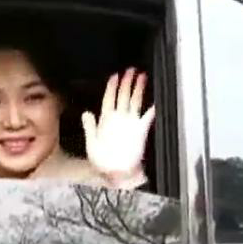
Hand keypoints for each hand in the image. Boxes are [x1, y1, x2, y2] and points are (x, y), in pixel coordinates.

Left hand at [81, 67, 154, 187]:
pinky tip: (156, 102)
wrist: (115, 173)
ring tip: (142, 77)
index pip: (109, 98)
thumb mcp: (91, 142)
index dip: (111, 87)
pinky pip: (147, 118)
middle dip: (127, 82)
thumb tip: (86, 112)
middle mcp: (119, 119)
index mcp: (106, 119)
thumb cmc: (101, 160)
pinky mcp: (140, 131)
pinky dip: (152, 110)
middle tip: (131, 70)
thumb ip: (90, 126)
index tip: (115, 75)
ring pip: (134, 102)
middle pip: (123, 96)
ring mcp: (130, 124)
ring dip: (138, 89)